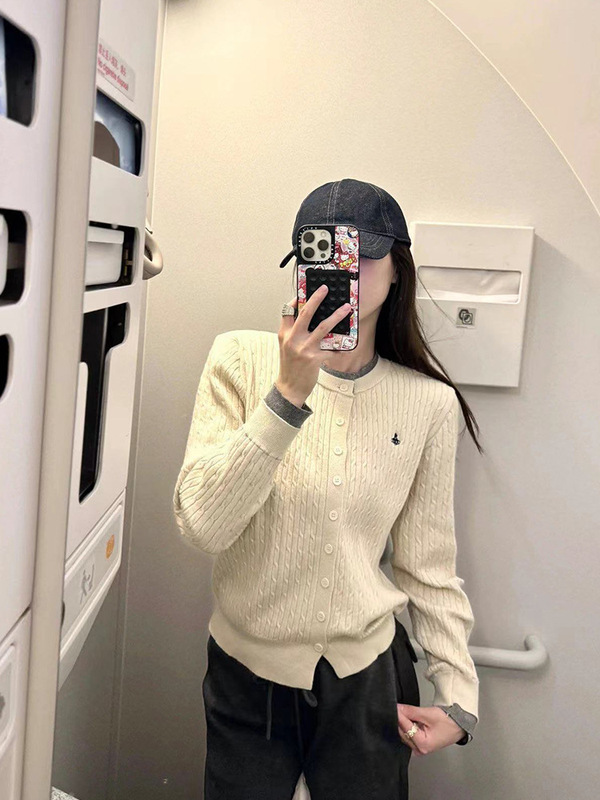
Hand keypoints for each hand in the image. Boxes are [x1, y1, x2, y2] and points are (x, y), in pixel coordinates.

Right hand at [276, 287, 351, 407]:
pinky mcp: (314, 358)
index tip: (304, 293)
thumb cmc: (290, 367)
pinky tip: (345, 346)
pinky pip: (331, 349)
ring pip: (323, 327)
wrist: (289, 388)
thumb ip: (294, 333)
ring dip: (336, 316)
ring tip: (346, 309)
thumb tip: (311, 319)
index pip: (287, 312)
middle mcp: (292, 339)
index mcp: (284, 334)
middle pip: (305, 313)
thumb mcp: (286, 347)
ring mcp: (303, 349)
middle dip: (316, 299)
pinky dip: (338, 347)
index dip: (296, 300)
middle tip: (325, 289)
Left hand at [396, 705, 466, 755]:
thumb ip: (411, 711)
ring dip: (405, 723)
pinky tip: (413, 720)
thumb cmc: (449, 722)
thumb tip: (398, 708)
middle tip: (400, 707)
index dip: (399, 715)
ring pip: (405, 734)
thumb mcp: (428, 714)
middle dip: (401, 719)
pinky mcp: (420, 745)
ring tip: (410, 714)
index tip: (394, 706)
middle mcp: (420, 750)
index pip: (405, 728)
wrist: (459, 725)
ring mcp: (419, 748)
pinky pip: (409, 735)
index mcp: (423, 745)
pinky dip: (409, 726)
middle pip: (403, 732)